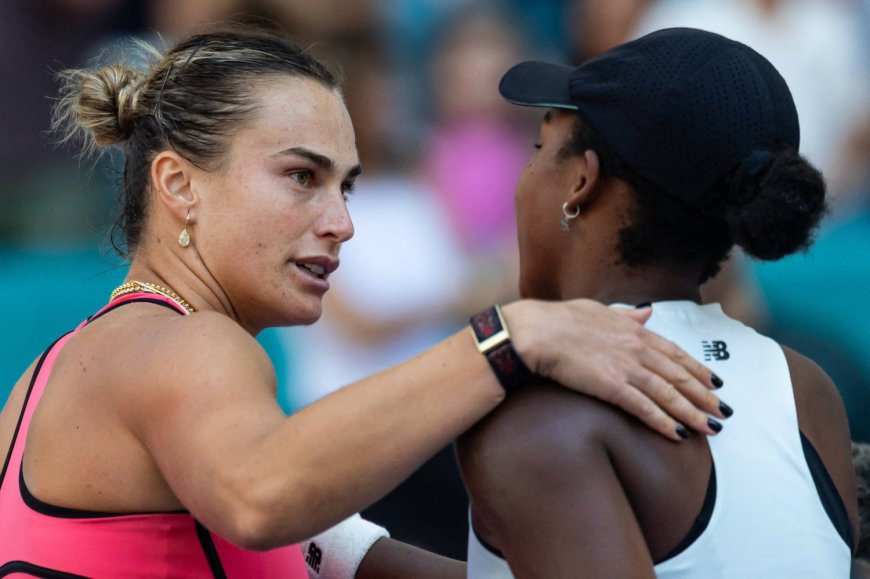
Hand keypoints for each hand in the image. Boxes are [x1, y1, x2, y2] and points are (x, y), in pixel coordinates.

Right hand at [503, 299, 727, 440]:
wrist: (537, 332)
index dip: (697, 369)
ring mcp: (626, 368)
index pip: (675, 352)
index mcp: (634, 329)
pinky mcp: (612, 387)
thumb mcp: (598, 309)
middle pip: (679, 376)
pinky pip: (644, 408)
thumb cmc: (560, 319)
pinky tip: (678, 434)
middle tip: (724, 411)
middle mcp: (637, 348)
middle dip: (704, 396)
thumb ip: (626, 314)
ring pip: (669, 394)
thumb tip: (646, 311)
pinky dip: (663, 422)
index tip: (715, 382)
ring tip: (711, 428)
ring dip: (693, 413)